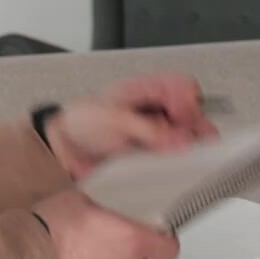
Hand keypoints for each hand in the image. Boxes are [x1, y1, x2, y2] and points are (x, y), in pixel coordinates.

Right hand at [32, 188, 181, 258]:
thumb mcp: (80, 200)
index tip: (159, 239)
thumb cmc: (51, 227)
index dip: (165, 244)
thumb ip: (101, 210)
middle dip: (122, 251)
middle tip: (101, 238)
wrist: (24, 258)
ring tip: (76, 254)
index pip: (168, 250)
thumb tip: (98, 209)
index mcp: (131, 241)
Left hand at [43, 74, 218, 178]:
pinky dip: (176, 164)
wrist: (63, 146)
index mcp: (147, 89)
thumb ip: (149, 129)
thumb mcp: (115, 120)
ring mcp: (155, 132)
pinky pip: (172, 158)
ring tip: (184, 161)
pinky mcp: (151, 153)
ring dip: (188, 149)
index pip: (184, 87)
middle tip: (192, 147)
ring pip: (186, 137)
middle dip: (196, 130)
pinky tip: (171, 171)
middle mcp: (156, 110)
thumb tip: (181, 138)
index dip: (189, 103)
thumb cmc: (82, 121)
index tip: (184, 122)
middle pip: (192, 114)